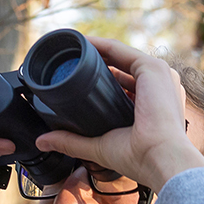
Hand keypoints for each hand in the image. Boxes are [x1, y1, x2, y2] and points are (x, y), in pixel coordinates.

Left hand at [34, 37, 203, 192]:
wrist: (161, 159)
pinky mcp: (152, 68)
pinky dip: (98, 45)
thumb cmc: (141, 159)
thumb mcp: (100, 146)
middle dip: (93, 64)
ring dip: (93, 51)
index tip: (76, 78)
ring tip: (68, 51)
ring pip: (118, 56)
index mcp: (154, 104)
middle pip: (121, 67)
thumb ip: (73, 141)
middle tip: (66, 63)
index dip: (99, 80)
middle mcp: (159, 86)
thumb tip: (43, 142)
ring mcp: (158, 75)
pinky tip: (80, 44)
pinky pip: (119, 50)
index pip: (124, 84)